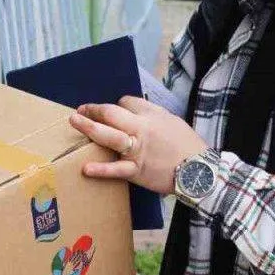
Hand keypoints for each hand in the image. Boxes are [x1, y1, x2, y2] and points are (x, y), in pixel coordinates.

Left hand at [68, 96, 207, 194]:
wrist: (199, 170)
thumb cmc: (186, 144)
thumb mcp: (170, 120)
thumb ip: (150, 113)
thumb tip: (130, 106)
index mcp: (150, 116)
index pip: (126, 103)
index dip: (116, 106)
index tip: (109, 112)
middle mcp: (141, 130)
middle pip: (112, 114)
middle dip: (94, 110)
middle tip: (80, 110)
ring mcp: (137, 151)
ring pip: (110, 136)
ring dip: (90, 128)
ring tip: (75, 121)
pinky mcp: (137, 171)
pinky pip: (117, 169)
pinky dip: (101, 169)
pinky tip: (86, 168)